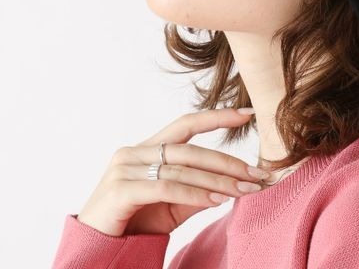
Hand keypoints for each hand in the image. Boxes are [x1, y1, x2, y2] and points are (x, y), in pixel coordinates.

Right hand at [75, 108, 266, 236]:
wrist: (96, 250)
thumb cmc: (133, 224)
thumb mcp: (172, 206)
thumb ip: (197, 192)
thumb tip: (232, 186)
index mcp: (147, 149)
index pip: (186, 124)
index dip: (216, 117)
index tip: (247, 114)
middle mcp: (134, 152)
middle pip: (189, 149)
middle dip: (226, 162)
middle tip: (256, 174)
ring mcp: (125, 168)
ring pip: (182, 169)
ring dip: (217, 181)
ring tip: (243, 190)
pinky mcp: (121, 189)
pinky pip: (167, 188)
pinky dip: (195, 194)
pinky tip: (216, 201)